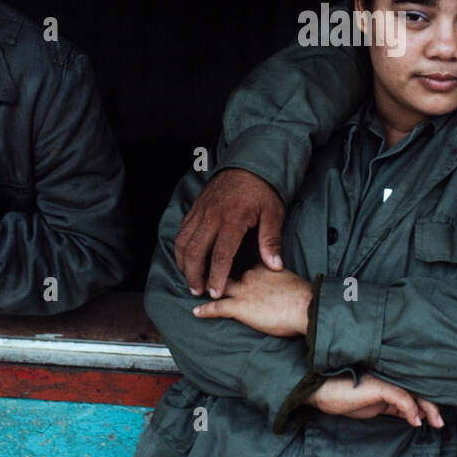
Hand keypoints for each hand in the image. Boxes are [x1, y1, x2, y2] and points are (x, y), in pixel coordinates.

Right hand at [175, 168, 285, 298]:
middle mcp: (212, 216)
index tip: (215, 294)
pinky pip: (182, 230)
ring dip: (184, 263)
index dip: (216, 277)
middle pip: (195, 252)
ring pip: (184, 242)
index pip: (220, 255)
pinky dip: (181, 247)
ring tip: (190, 279)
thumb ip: (271, 240)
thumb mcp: (273, 213)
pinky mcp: (196, 207)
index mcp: (232, 219)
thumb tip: (275, 266)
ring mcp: (201, 211)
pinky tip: (186, 258)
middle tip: (197, 291)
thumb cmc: (263, 189)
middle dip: (194, 275)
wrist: (249, 161)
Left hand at [191, 265, 312, 336]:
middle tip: (206, 277)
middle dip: (217, 274)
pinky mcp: (240, 307)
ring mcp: (244, 291)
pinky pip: (217, 307)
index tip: (235, 272)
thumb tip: (284, 292)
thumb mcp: (292, 283)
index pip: (247, 266)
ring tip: (197, 290)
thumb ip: (283, 284)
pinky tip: (196, 312)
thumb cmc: (305, 298)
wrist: (306, 305)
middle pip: (229, 273)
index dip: (240, 271)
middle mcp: (251, 275)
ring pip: (219, 287)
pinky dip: (205, 310)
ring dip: (208, 289)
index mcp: (265, 267)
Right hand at [306, 374, 444, 428]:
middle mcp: (389, 378)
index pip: (413, 390)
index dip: (426, 403)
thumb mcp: (374, 405)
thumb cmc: (345, 396)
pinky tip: (415, 420)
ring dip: (427, 408)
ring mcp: (384, 380)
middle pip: (417, 389)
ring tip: (435, 422)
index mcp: (389, 381)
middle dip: (431, 406)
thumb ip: (393, 407)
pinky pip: (401, 397)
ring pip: (413, 392)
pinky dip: (410, 409)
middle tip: (440, 422)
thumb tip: (415, 416)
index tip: (436, 419)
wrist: (322, 391)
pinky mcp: (379, 385)